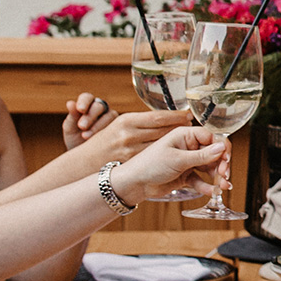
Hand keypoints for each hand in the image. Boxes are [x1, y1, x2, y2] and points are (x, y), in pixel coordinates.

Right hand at [56, 109, 191, 173]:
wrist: (87, 162)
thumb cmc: (105, 141)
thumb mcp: (121, 125)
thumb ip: (140, 122)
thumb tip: (164, 117)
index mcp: (128, 121)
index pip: (158, 117)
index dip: (175, 116)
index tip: (187, 115)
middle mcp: (130, 135)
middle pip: (163, 131)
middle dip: (180, 128)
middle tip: (193, 126)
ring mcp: (132, 151)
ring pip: (161, 146)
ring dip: (178, 144)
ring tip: (190, 141)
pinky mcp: (135, 164)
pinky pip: (155, 160)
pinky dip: (169, 158)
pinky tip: (179, 156)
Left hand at [62, 93, 115, 149]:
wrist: (84, 157)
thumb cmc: (75, 140)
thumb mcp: (70, 129)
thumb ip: (71, 116)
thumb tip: (70, 103)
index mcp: (87, 104)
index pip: (87, 97)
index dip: (84, 102)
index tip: (80, 109)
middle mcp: (101, 109)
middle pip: (98, 106)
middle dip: (89, 116)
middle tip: (81, 126)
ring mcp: (112, 118)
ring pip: (110, 116)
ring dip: (98, 126)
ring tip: (86, 137)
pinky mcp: (120, 128)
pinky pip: (118, 127)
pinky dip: (109, 132)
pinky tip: (100, 141)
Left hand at [110, 126, 228, 201]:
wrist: (135, 183)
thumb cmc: (149, 164)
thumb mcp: (178, 159)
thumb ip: (202, 156)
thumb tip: (222, 148)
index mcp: (184, 135)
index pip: (211, 137)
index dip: (221, 147)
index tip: (226, 159)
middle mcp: (188, 147)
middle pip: (213, 153)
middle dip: (221, 164)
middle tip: (224, 174)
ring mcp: (187, 161)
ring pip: (208, 167)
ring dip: (217, 177)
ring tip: (223, 186)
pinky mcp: (185, 175)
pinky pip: (200, 180)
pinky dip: (207, 186)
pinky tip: (212, 191)